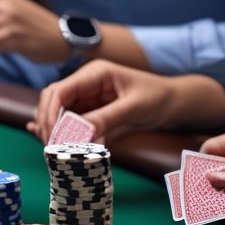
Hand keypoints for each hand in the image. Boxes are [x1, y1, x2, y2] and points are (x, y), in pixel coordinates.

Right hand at [28, 61, 224, 144]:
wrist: (176, 103)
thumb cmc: (159, 98)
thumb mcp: (133, 108)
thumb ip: (105, 118)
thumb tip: (78, 134)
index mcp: (94, 74)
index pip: (59, 90)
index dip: (50, 113)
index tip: (52, 136)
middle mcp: (85, 84)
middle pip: (52, 101)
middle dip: (48, 123)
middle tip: (52, 147)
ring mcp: (87, 98)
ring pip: (58, 114)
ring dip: (55, 132)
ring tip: (57, 151)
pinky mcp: (91, 113)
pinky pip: (70, 124)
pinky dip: (64, 135)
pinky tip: (55, 144)